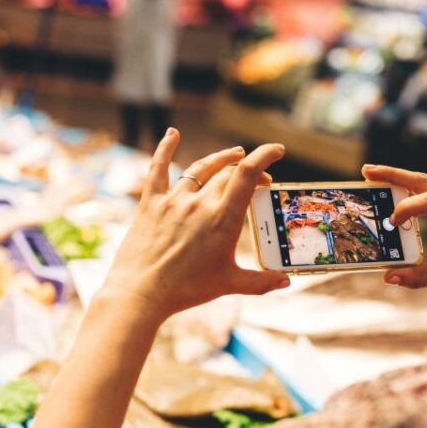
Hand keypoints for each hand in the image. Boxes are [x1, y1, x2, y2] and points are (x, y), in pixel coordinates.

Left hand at [100, 129, 288, 324]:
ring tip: (234, 155)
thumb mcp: (229, 284)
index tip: (276, 150)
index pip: (247, 175)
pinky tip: (172, 133)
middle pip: (228, 173)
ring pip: (200, 168)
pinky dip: (165, 149)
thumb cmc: (187, 290)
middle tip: (259, 178)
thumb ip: (261, 282)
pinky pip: (158, 169)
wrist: (141, 294)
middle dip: (248, 169)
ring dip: (220, 159)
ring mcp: (173, 201)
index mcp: (222, 219)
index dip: (264, 156)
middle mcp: (199, 204)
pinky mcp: (151, 204)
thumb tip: (285, 281)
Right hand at [362, 164, 426, 296]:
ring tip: (374, 175)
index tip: (392, 222)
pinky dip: (411, 185)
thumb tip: (388, 277)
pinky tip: (392, 185)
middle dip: (396, 175)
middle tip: (368, 171)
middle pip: (426, 180)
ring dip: (401, 177)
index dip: (409, 207)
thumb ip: (417, 278)